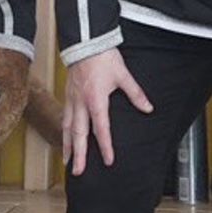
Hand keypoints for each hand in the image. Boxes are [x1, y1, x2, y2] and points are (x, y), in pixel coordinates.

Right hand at [63, 47, 152, 175]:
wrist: (85, 41)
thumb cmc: (103, 57)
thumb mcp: (123, 75)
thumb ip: (135, 94)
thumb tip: (148, 108)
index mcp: (96, 100)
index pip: (101, 129)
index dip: (106, 146)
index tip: (109, 161)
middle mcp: (81, 102)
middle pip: (78, 134)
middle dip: (78, 154)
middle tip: (77, 172)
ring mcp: (72, 98)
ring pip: (66, 126)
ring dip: (67, 145)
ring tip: (67, 160)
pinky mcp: (68, 93)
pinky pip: (64, 116)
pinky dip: (63, 130)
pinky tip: (65, 136)